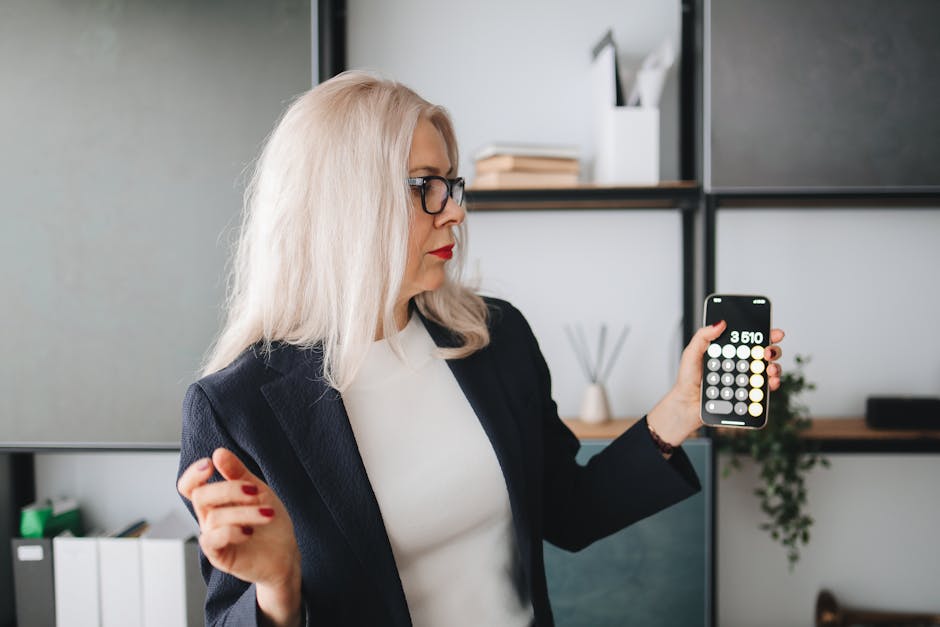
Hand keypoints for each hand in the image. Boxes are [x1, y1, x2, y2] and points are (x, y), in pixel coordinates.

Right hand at [178, 448, 301, 625]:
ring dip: (245, 512)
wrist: (286, 553)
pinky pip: (212, 540)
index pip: (190, 486)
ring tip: (267, 514)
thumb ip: (238, 473)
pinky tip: (249, 532)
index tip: (209, 464)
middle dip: (229, 489)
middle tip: (255, 492)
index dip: (193, 474)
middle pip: (201, 496)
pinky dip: (231, 531)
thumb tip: (219, 452)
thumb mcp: (258, 491)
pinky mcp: (219, 556)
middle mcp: (210, 518)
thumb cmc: (270, 521)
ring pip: (214, 517)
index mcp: (216, 501)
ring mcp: (214, 537)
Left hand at [648, 321, 785, 445]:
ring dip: (774, 368)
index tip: (774, 333)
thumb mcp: (691, 353)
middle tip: (768, 352)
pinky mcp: (746, 395)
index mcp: (727, 352)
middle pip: (762, 354)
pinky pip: (762, 390)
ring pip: (766, 371)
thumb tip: (719, 323)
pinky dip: (770, 385)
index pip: (748, 340)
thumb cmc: (688, 380)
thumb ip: (703, 336)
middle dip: (772, 350)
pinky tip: (768, 383)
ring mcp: (743, 380)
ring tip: (769, 369)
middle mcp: (738, 365)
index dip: (763, 334)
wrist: (686, 405)